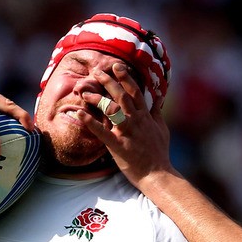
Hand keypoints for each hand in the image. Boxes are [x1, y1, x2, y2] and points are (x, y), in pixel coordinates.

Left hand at [79, 64, 176, 188]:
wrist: (158, 175)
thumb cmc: (160, 153)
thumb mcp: (162, 129)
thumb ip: (157, 112)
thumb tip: (159, 96)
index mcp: (145, 116)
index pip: (135, 92)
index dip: (125, 77)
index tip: (116, 66)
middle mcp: (136, 121)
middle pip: (121, 95)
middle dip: (108, 81)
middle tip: (97, 71)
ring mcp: (127, 133)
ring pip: (112, 110)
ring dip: (97, 98)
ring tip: (84, 89)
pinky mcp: (119, 147)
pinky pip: (102, 133)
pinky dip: (90, 122)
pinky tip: (80, 113)